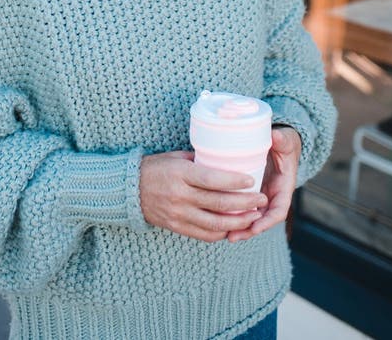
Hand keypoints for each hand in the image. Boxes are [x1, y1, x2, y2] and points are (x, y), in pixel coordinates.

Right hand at [140, 150, 267, 241]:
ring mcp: (179, 215)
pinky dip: (222, 233)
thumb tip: (225, 161)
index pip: (212, 180)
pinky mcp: (177, 227)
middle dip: (245, 203)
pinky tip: (234, 226)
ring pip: (215, 224)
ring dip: (239, 222)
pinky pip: (204, 235)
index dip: (234, 181)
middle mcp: (181, 196)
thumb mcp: (176, 156)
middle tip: (261, 199)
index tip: (252, 180)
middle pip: (219, 204)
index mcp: (181, 174)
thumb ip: (199, 161)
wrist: (129, 189)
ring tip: (254, 215)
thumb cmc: (156, 167)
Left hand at [226, 126, 300, 242]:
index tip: (256, 228)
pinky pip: (244, 209)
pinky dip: (234, 217)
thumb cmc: (283, 142)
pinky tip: (220, 221)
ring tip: (226, 236)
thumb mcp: (284, 140)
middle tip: (233, 237)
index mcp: (284, 187)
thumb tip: (275, 136)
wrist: (279, 142)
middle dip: (250, 230)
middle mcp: (273, 196)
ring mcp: (262, 196)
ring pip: (253, 218)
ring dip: (241, 228)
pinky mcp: (250, 193)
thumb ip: (281, 140)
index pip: (279, 210)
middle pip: (263, 220)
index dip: (268, 221)